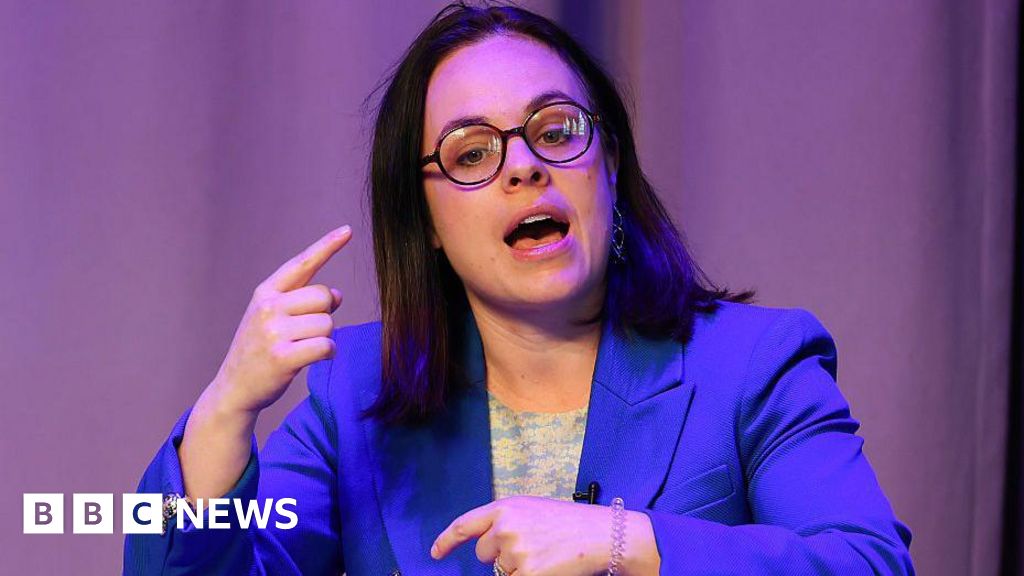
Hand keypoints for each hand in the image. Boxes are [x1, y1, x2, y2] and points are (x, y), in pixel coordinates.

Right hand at [210, 225, 351, 415]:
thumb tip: (338, 294)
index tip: (347, 230)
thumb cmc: (260, 351)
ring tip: (302, 348)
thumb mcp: (273, 319)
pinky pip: (325, 346)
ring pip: (327, 324)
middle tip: (307, 331)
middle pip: (324, 297)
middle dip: (325, 314)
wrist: (234, 388)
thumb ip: (302, 302)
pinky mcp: (282, 357)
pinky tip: (313, 358)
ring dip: (324, 338)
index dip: (326, 246)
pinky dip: (327, 353)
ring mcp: (273, 332)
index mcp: (265, 292)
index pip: (301, 264)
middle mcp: (268, 307)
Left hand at [430, 496, 617, 575]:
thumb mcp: (532, 509)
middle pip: (483, 553)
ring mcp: (514, 552)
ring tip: (545, 555)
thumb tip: (486, 544)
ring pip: (501, 571)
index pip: (464, 525)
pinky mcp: (527, 574)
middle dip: (499, 555)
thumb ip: (505, 521)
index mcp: (505, 507)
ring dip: (518, 568)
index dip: (446, 540)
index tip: (436, 552)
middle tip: (530, 548)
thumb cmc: (569, 523)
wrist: (601, 535)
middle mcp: (505, 527)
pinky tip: (547, 568)